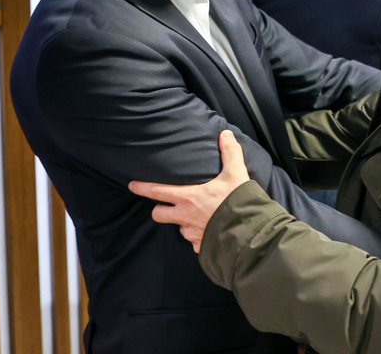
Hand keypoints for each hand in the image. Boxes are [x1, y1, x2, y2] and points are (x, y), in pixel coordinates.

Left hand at [128, 130, 250, 252]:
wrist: (248, 232)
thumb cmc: (237, 201)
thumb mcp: (235, 173)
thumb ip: (230, 152)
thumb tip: (225, 134)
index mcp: (188, 197)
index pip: (157, 191)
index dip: (142, 188)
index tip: (132, 185)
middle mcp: (185, 217)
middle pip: (159, 215)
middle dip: (159, 210)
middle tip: (164, 206)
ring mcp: (192, 234)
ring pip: (179, 228)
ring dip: (183, 223)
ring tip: (196, 218)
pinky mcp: (201, 247)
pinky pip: (195, 243)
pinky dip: (199, 238)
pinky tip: (209, 233)